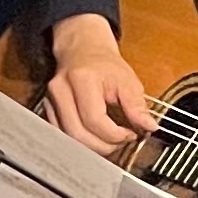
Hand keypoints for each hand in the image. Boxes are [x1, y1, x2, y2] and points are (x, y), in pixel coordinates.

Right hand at [45, 12, 156, 157]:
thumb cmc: (103, 64)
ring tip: (111, 140)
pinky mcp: (48, 110)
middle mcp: (60, 91)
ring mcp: (50, 101)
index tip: (130, 134)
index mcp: (81, 79)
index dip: (115, 135)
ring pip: (68, 138)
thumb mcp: (127, 80)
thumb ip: (137, 105)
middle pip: (78, 133)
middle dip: (104, 145)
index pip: (94, 120)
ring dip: (92, 146)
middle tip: (122, 141)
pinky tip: (96, 137)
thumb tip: (150, 126)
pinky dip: (81, 141)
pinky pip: (63, 135)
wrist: (82, 50)